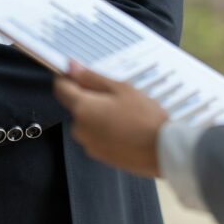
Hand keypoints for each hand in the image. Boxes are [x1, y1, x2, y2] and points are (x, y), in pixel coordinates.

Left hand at [53, 62, 166, 177]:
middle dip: (91, 97)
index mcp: (81, 109)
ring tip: (126, 113)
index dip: (68, 77)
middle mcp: (79, 129)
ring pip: (88, 121)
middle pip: (76, 106)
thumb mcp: (120, 88)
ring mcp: (89, 145)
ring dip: (99, 114)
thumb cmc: (143, 115)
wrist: (162, 150)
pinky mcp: (100, 156)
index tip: (81, 72)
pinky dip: (106, 129)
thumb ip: (92, 78)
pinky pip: (97, 136)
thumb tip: (70, 66)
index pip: (61, 88)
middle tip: (117, 94)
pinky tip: (127, 127)